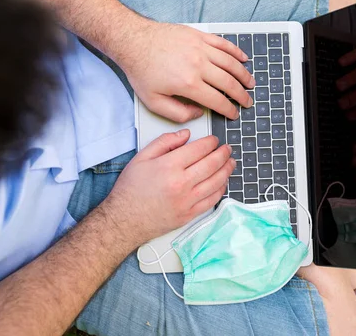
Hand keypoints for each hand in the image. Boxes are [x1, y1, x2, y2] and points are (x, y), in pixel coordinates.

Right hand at [103, 130, 234, 243]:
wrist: (124, 220)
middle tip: (227, 149)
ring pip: (216, 182)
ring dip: (227, 170)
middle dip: (223, 154)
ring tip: (231, 163)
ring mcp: (187, 200)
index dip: (211, 142)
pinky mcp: (190, 214)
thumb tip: (185, 135)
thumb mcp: (142, 157)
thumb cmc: (130, 190)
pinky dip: (221, 189)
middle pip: (212, 164)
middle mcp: (181, 183)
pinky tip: (222, 183)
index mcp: (169, 166)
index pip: (199, 149)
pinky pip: (212, 200)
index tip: (214, 140)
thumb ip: (165, 142)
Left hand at [120, 21, 254, 122]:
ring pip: (231, 63)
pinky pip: (224, 44)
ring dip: (243, 75)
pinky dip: (236, 52)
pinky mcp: (199, 36)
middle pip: (229, 83)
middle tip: (247, 101)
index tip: (234, 114)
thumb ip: (178, 114)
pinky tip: (243, 59)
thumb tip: (198, 113)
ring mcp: (200, 48)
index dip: (229, 110)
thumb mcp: (154, 102)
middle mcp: (198, 65)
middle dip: (241, 95)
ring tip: (250, 83)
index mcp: (188, 84)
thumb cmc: (141, 70)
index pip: (217, 100)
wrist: (133, 41)